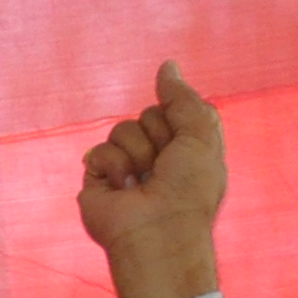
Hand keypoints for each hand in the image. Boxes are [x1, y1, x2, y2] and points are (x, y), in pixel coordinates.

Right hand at [78, 59, 226, 297]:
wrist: (157, 232)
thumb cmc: (188, 191)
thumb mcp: (200, 135)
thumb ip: (182, 97)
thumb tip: (167, 65)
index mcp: (184, 146)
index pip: (175, 107)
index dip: (180, 119)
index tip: (186, 147)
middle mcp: (155, 154)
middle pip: (148, 113)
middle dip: (158, 136)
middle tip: (163, 167)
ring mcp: (125, 167)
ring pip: (123, 129)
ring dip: (136, 153)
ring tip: (141, 182)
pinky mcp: (97, 180)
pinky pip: (98, 151)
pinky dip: (112, 168)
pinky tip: (121, 189)